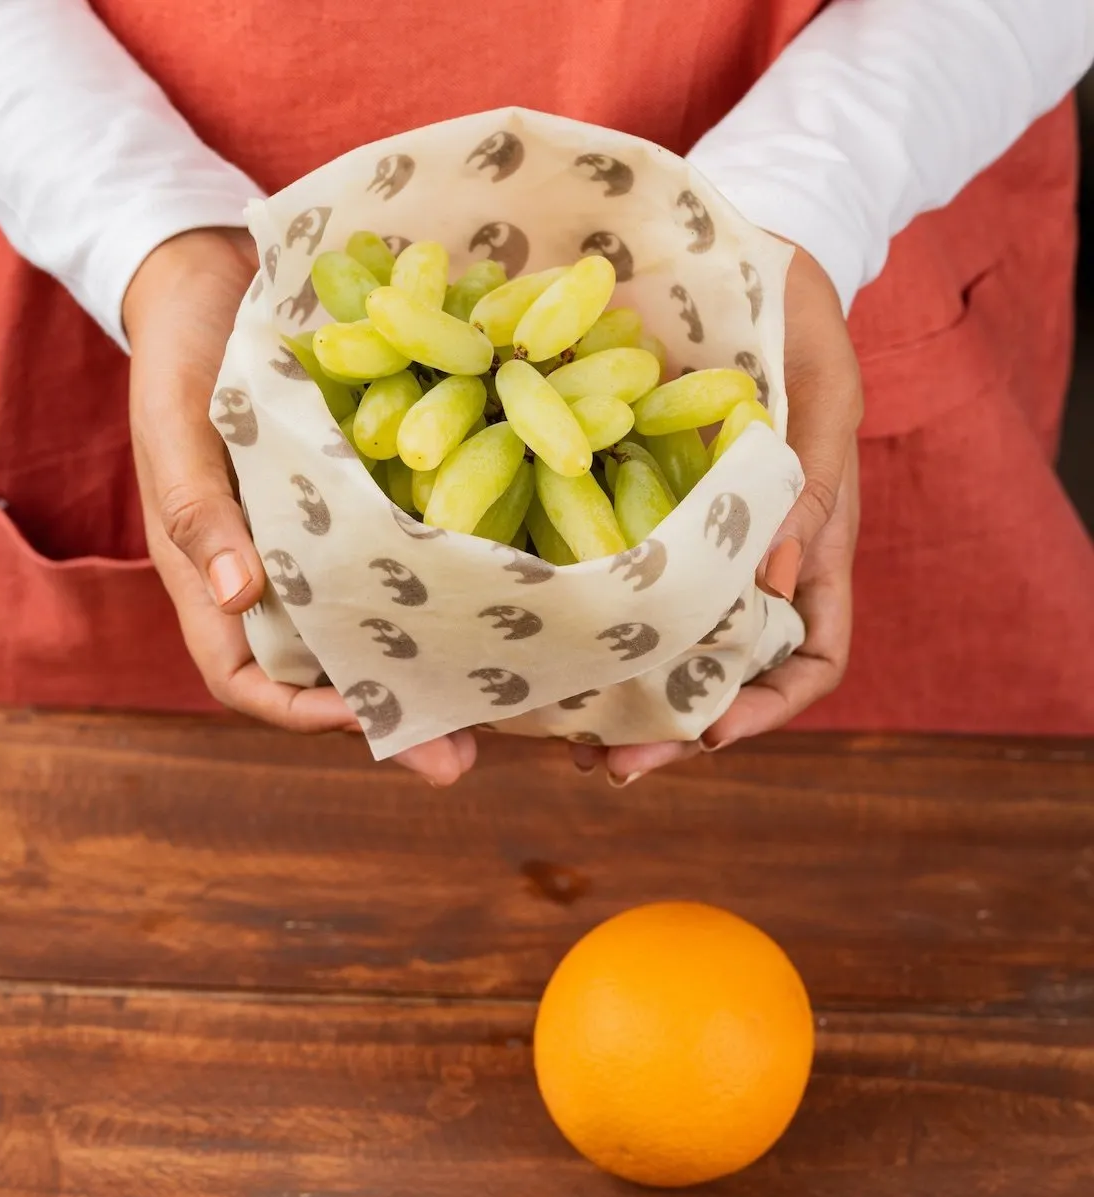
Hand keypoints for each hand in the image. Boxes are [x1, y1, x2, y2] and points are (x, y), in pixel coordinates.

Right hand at [124, 228, 475, 784]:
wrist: (221, 280)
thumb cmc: (182, 356)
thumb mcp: (176, 428)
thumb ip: (198, 511)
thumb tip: (240, 596)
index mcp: (218, 573)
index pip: (246, 677)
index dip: (300, 713)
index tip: (366, 720)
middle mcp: (279, 572)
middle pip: (332, 667)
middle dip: (393, 711)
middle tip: (464, 751)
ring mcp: (328, 539)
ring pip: (380, 621)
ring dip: (434, 656)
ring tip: (502, 688)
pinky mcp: (370, 498)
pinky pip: (409, 551)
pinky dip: (448, 576)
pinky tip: (508, 588)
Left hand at [570, 246, 862, 783]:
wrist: (740, 262)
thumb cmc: (798, 318)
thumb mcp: (822, 389)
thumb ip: (808, 482)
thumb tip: (775, 580)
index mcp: (813, 544)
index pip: (814, 656)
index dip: (769, 707)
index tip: (709, 731)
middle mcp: (751, 560)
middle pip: (726, 674)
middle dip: (676, 725)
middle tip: (612, 764)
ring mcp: (691, 540)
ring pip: (666, 643)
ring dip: (624, 694)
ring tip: (568, 738)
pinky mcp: (635, 505)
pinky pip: (617, 579)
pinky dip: (589, 620)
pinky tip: (545, 645)